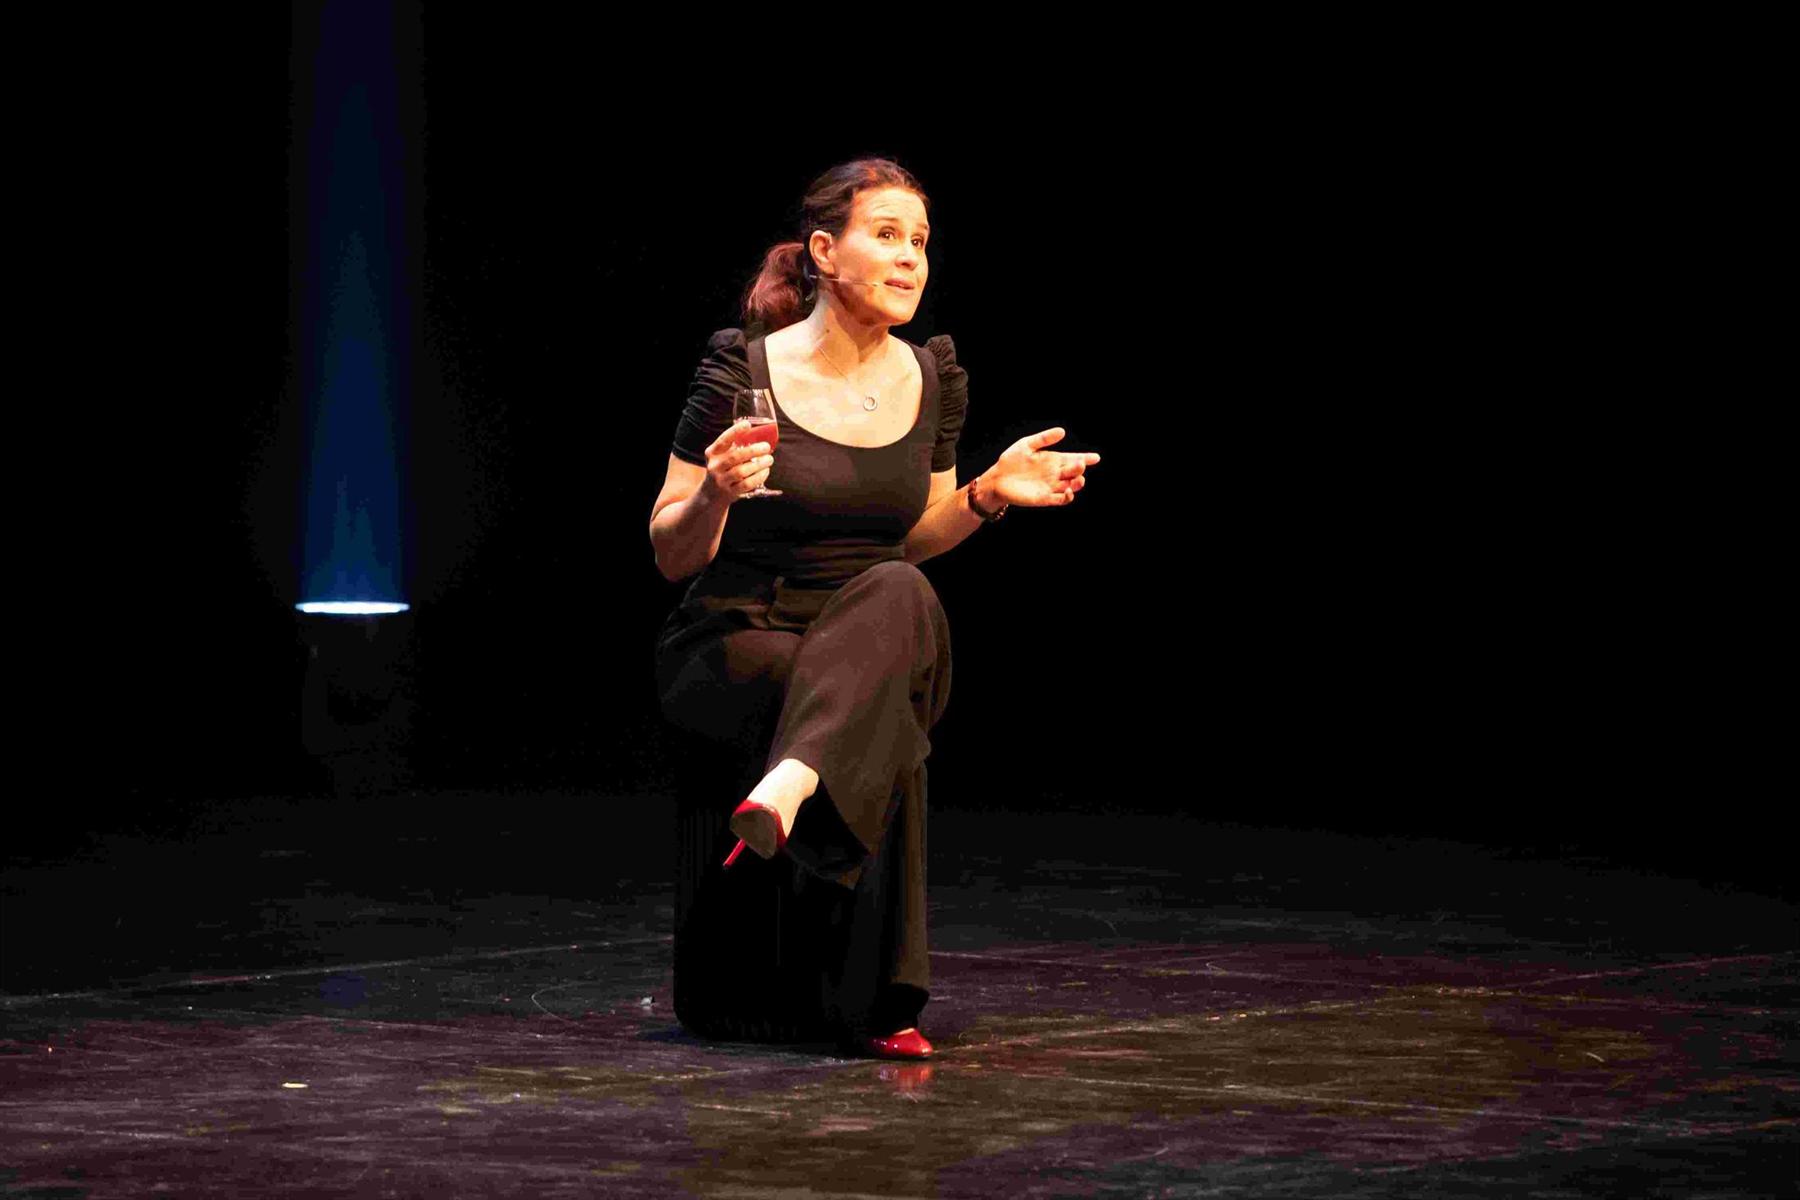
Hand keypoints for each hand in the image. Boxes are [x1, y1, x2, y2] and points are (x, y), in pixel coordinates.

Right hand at [703, 419, 773, 502]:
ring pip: (741, 472)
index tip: (747, 425)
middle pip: (735, 457)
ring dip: (758, 465)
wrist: (712, 494)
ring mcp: (721, 480)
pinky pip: (746, 484)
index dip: (735, 432)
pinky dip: (758, 477)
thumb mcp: (721, 456)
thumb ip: (734, 446)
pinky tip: (765, 471)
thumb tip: (758, 434)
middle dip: (753, 451)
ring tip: (769, 459)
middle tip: (766, 447)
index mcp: (712, 453)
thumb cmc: (722, 469)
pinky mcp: (730, 492)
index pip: (723, 440)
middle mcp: (714, 466)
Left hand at [984, 428, 1099, 507]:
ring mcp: (1051, 486)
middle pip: (1074, 472)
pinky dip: (1067, 497)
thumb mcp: (1027, 445)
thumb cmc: (1011, 460)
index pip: (1073, 458)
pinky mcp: (1044, 498)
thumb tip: (1062, 431)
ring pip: (1071, 486)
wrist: (997, 479)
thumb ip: (1043, 439)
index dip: (1086, 458)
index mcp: (1053, 459)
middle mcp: (1055, 473)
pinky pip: (1060, 499)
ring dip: (1077, 483)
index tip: (1095, 457)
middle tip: (1079, 464)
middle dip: (1079, 469)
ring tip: (1078, 479)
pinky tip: (1068, 491)